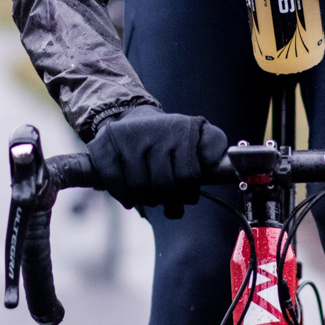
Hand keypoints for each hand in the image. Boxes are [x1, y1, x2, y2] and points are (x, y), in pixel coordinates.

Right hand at [87, 105, 227, 215]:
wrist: (128, 117)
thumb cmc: (168, 136)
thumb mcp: (197, 132)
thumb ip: (213, 145)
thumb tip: (219, 161)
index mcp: (180, 129)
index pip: (188, 176)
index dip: (189, 194)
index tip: (187, 197)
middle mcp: (154, 129)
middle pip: (163, 185)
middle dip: (169, 203)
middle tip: (170, 207)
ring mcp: (128, 137)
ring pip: (140, 187)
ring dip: (146, 201)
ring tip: (150, 199)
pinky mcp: (105, 144)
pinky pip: (115, 181)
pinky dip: (123, 196)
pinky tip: (130, 198)